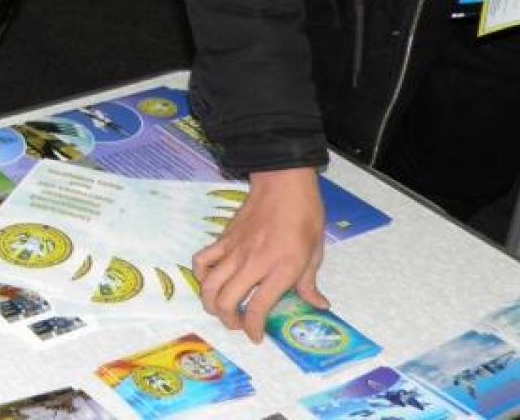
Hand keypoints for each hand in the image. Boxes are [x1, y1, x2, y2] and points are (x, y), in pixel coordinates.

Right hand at [191, 166, 327, 341]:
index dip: (253, 329)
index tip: (256, 336)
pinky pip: (202, 260)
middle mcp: (253, 263)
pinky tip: (210, 280)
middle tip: (238, 323)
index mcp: (280, 269)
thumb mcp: (315, 252)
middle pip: (227, 302)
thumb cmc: (305, 215)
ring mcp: (234, 250)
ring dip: (211, 304)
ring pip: (209, 285)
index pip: (258, 308)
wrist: (283, 182)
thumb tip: (318, 305)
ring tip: (221, 308)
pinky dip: (201, 275)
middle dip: (229, 321)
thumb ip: (310, 283)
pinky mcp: (223, 238)